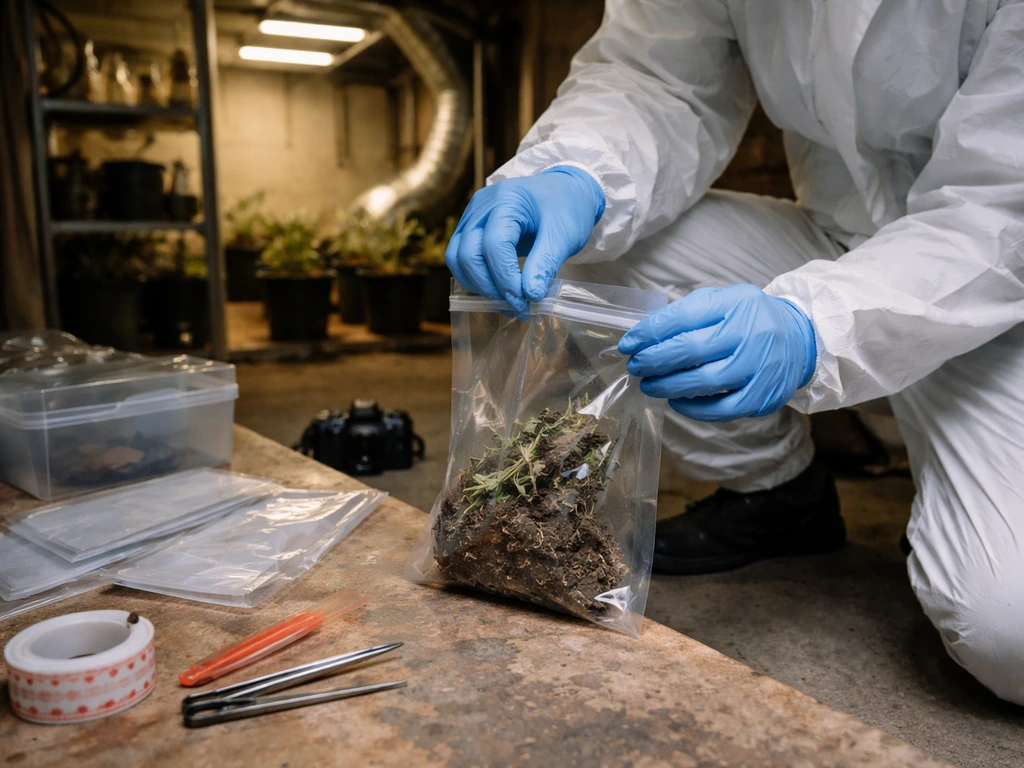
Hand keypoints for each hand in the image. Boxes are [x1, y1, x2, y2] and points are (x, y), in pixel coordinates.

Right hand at [445, 166, 604, 315]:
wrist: (565, 191)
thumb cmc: (567, 208)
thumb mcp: (564, 236)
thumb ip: (545, 264)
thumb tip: (530, 296)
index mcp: (507, 199)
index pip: (494, 245)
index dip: (505, 279)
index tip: (525, 302)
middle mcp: (482, 205)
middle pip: (467, 254)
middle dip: (489, 287)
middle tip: (517, 306)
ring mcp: (472, 216)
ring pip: (457, 258)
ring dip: (478, 286)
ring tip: (508, 302)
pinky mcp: (470, 227)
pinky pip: (460, 257)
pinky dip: (475, 277)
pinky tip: (498, 290)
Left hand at [619, 285, 815, 421]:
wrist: (800, 338)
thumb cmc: (749, 319)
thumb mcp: (723, 301)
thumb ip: (687, 313)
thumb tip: (644, 335)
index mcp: (736, 303)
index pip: (684, 317)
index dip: (650, 332)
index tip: (628, 344)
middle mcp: (750, 333)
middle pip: (690, 349)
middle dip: (654, 360)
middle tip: (635, 366)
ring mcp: (759, 367)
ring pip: (704, 382)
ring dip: (668, 386)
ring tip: (649, 385)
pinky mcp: (763, 396)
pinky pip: (721, 409)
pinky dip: (693, 408)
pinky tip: (676, 402)